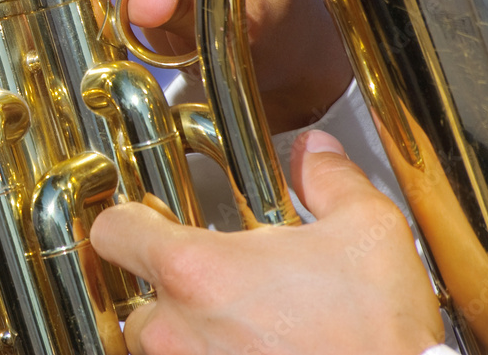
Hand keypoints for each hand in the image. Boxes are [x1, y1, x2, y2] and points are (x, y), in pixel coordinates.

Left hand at [91, 130, 443, 354]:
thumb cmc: (374, 338)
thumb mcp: (367, 234)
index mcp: (196, 271)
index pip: (112, 232)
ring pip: (158, 348)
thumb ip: (331, 181)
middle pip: (136, 299)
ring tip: (242, 329)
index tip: (148, 222)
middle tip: (219, 289)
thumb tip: (316, 152)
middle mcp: (175, 330)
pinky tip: (254, 353)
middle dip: (169, 293)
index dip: (127, 221)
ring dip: (186, 336)